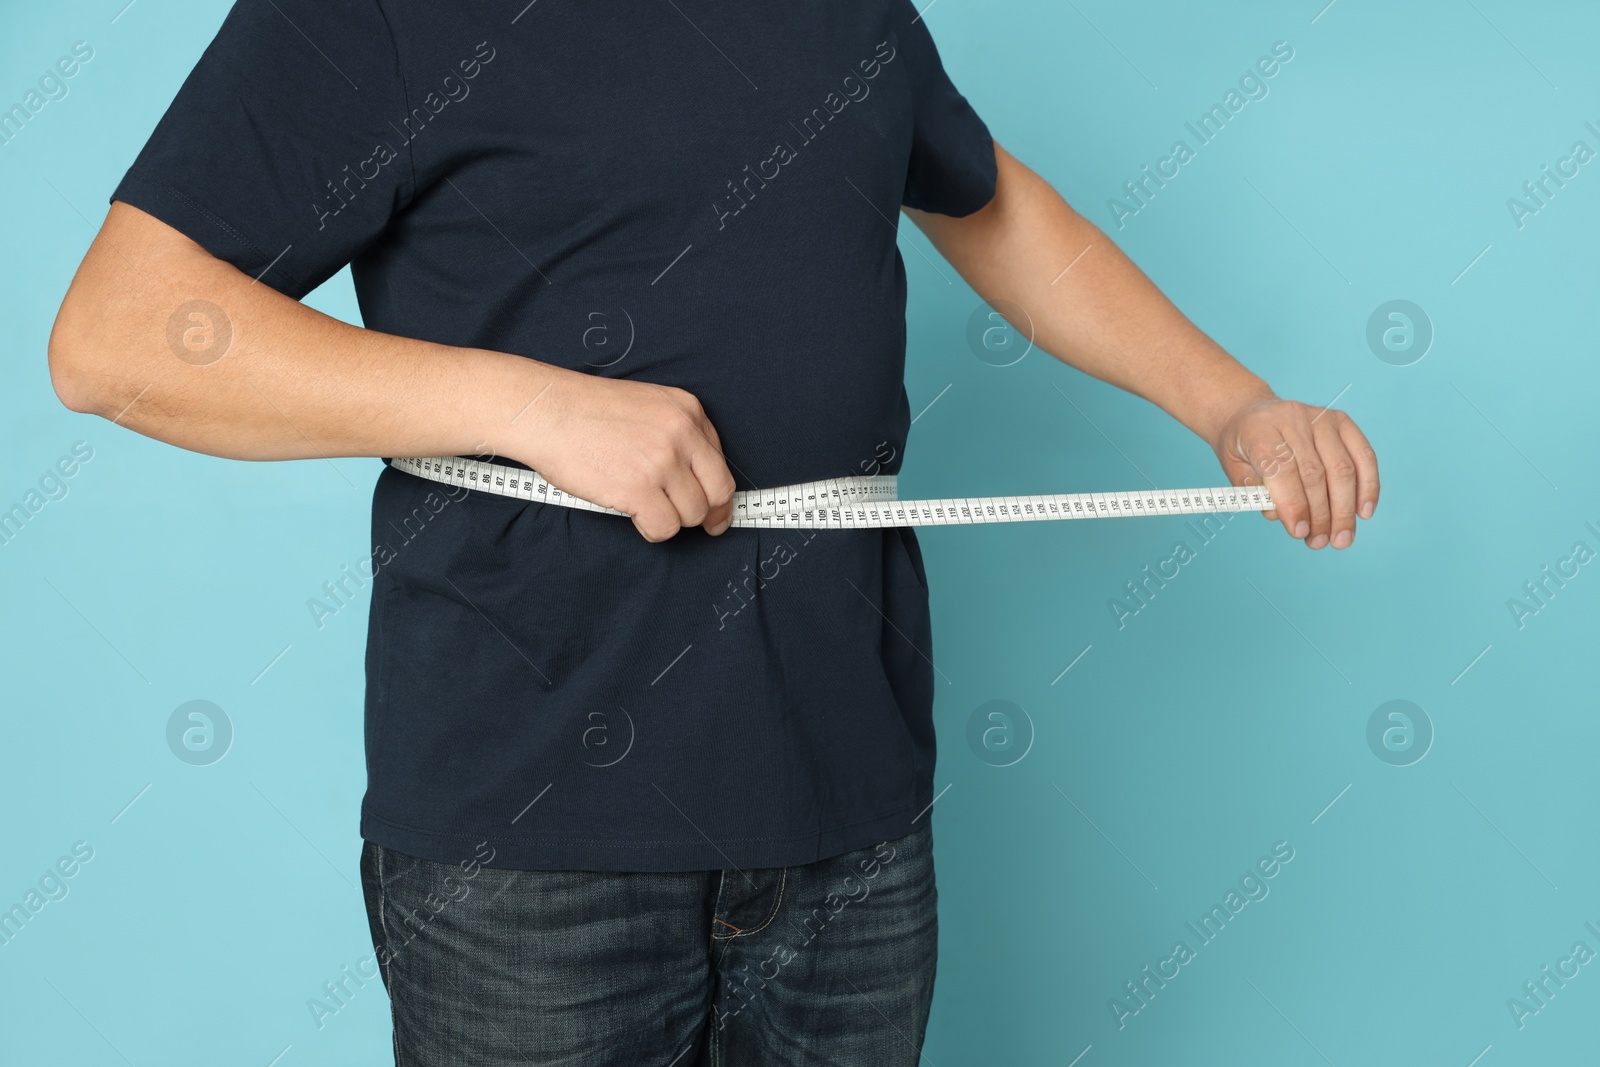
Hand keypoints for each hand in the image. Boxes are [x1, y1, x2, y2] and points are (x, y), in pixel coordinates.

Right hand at [509, 366, 736, 541]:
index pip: (720, 462)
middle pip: (716, 492)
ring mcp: (662, 462)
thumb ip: (676, 434)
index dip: (718, 492)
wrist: (546, 411)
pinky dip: (652, 530)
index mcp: (687, 410)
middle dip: (708, 514)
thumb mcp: (648, 405)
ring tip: (645, 508)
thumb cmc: (586, 411)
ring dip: (671, 519)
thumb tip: (694, 477)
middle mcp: (682, 433)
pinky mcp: (639, 489)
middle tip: (699, 526)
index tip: (716, 509)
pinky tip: (636, 516)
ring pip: (692, 514)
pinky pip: (665, 528)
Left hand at [1210, 395, 1378, 549]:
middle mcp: (1292, 418)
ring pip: (1341, 467)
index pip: (1281, 470)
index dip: (1293, 504)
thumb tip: (1291, 518)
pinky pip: (1363, 455)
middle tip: (1322, 543)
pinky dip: (1368, 485)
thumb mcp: (1235, 470)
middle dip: (1321, 514)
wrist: (1250, 413)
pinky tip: (1364, 511)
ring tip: (1341, 538)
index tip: (1298, 532)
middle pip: (1314, 472)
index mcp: (1259, 429)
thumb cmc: (1243, 446)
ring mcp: (1321, 418)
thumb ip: (1257, 494)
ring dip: (1344, 509)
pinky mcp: (1343, 422)